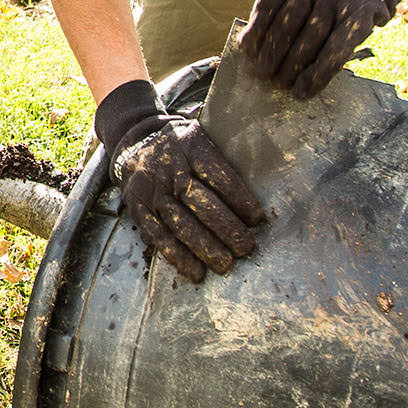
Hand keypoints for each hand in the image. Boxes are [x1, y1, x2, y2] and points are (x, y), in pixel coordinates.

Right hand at [95, 79, 263, 282]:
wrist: (138, 141)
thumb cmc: (184, 146)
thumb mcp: (205, 135)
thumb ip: (228, 156)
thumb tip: (269, 183)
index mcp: (190, 145)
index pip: (217, 174)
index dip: (239, 198)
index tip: (257, 219)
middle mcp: (168, 167)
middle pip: (199, 201)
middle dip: (225, 228)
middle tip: (245, 247)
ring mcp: (151, 189)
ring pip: (179, 222)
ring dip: (204, 247)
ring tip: (225, 264)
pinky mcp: (138, 208)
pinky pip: (159, 236)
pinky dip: (178, 257)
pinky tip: (196, 271)